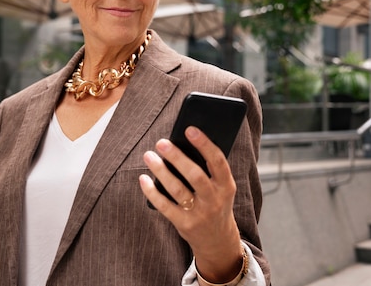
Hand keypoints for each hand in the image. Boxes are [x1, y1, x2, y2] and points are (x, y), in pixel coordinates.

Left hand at [139, 126, 243, 282]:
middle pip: (195, 175)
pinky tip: (143, 178)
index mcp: (227, 186)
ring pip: (177, 189)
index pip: (218, 161)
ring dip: (161, 171)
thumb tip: (184, 144)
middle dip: (177, 157)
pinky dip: (152, 191)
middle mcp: (215, 200)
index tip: (189, 129)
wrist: (217, 240)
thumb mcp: (221, 188)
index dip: (204, 144)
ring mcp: (199, 214)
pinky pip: (165, 206)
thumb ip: (209, 169)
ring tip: (149, 155)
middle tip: (161, 142)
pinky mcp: (184, 224)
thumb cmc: (216, 203)